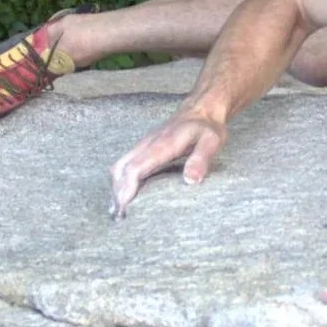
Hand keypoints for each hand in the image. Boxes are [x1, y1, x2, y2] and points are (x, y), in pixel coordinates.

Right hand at [108, 111, 226, 217]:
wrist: (201, 109)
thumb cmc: (207, 128)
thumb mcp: (211, 141)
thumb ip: (201, 159)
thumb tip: (190, 180)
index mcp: (161, 145)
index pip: (135, 169)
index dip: (127, 190)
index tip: (124, 210)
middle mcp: (147, 144)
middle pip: (120, 169)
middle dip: (116, 193)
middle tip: (120, 217)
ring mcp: (144, 145)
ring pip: (119, 166)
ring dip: (115, 187)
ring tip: (118, 211)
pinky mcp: (145, 148)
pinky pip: (125, 164)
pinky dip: (120, 180)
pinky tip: (124, 195)